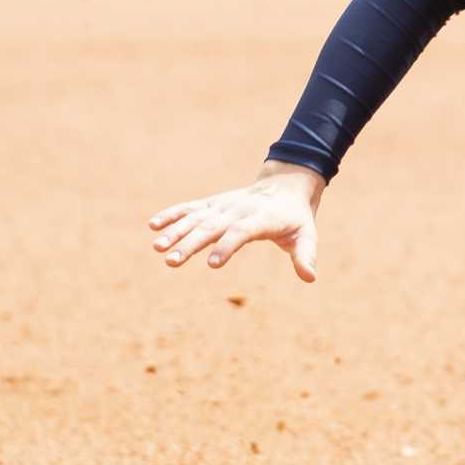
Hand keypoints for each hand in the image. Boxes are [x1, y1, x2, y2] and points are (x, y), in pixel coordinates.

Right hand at [149, 161, 325, 281]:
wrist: (284, 186)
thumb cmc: (295, 218)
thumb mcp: (306, 235)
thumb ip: (305, 255)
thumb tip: (310, 277)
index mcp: (262, 218)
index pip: (242, 232)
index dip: (227, 246)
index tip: (212, 264)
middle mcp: (238, 210)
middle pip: (212, 226)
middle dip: (191, 244)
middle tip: (172, 262)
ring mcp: (223, 205)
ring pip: (196, 218)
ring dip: (175, 231)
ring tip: (157, 248)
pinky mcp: (212, 204)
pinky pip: (190, 208)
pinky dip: (172, 214)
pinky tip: (153, 225)